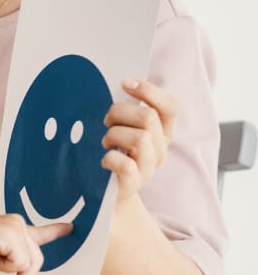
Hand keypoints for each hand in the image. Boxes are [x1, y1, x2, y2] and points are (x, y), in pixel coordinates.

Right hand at [0, 215, 70, 274]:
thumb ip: (11, 258)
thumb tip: (24, 269)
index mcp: (13, 226)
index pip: (40, 231)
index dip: (56, 231)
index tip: (71, 228)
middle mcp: (19, 223)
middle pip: (36, 259)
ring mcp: (17, 228)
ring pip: (29, 263)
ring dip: (7, 270)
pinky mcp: (13, 236)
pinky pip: (20, 264)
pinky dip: (4, 268)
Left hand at [101, 79, 176, 202]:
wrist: (106, 191)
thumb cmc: (114, 151)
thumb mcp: (124, 127)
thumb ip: (128, 109)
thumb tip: (122, 83)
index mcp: (161, 132)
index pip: (169, 107)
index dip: (149, 91)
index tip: (125, 83)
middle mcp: (160, 149)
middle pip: (148, 117)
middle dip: (120, 112)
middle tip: (106, 121)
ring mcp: (149, 167)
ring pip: (139, 138)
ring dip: (114, 135)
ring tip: (106, 142)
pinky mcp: (134, 183)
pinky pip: (126, 165)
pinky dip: (111, 159)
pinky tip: (104, 160)